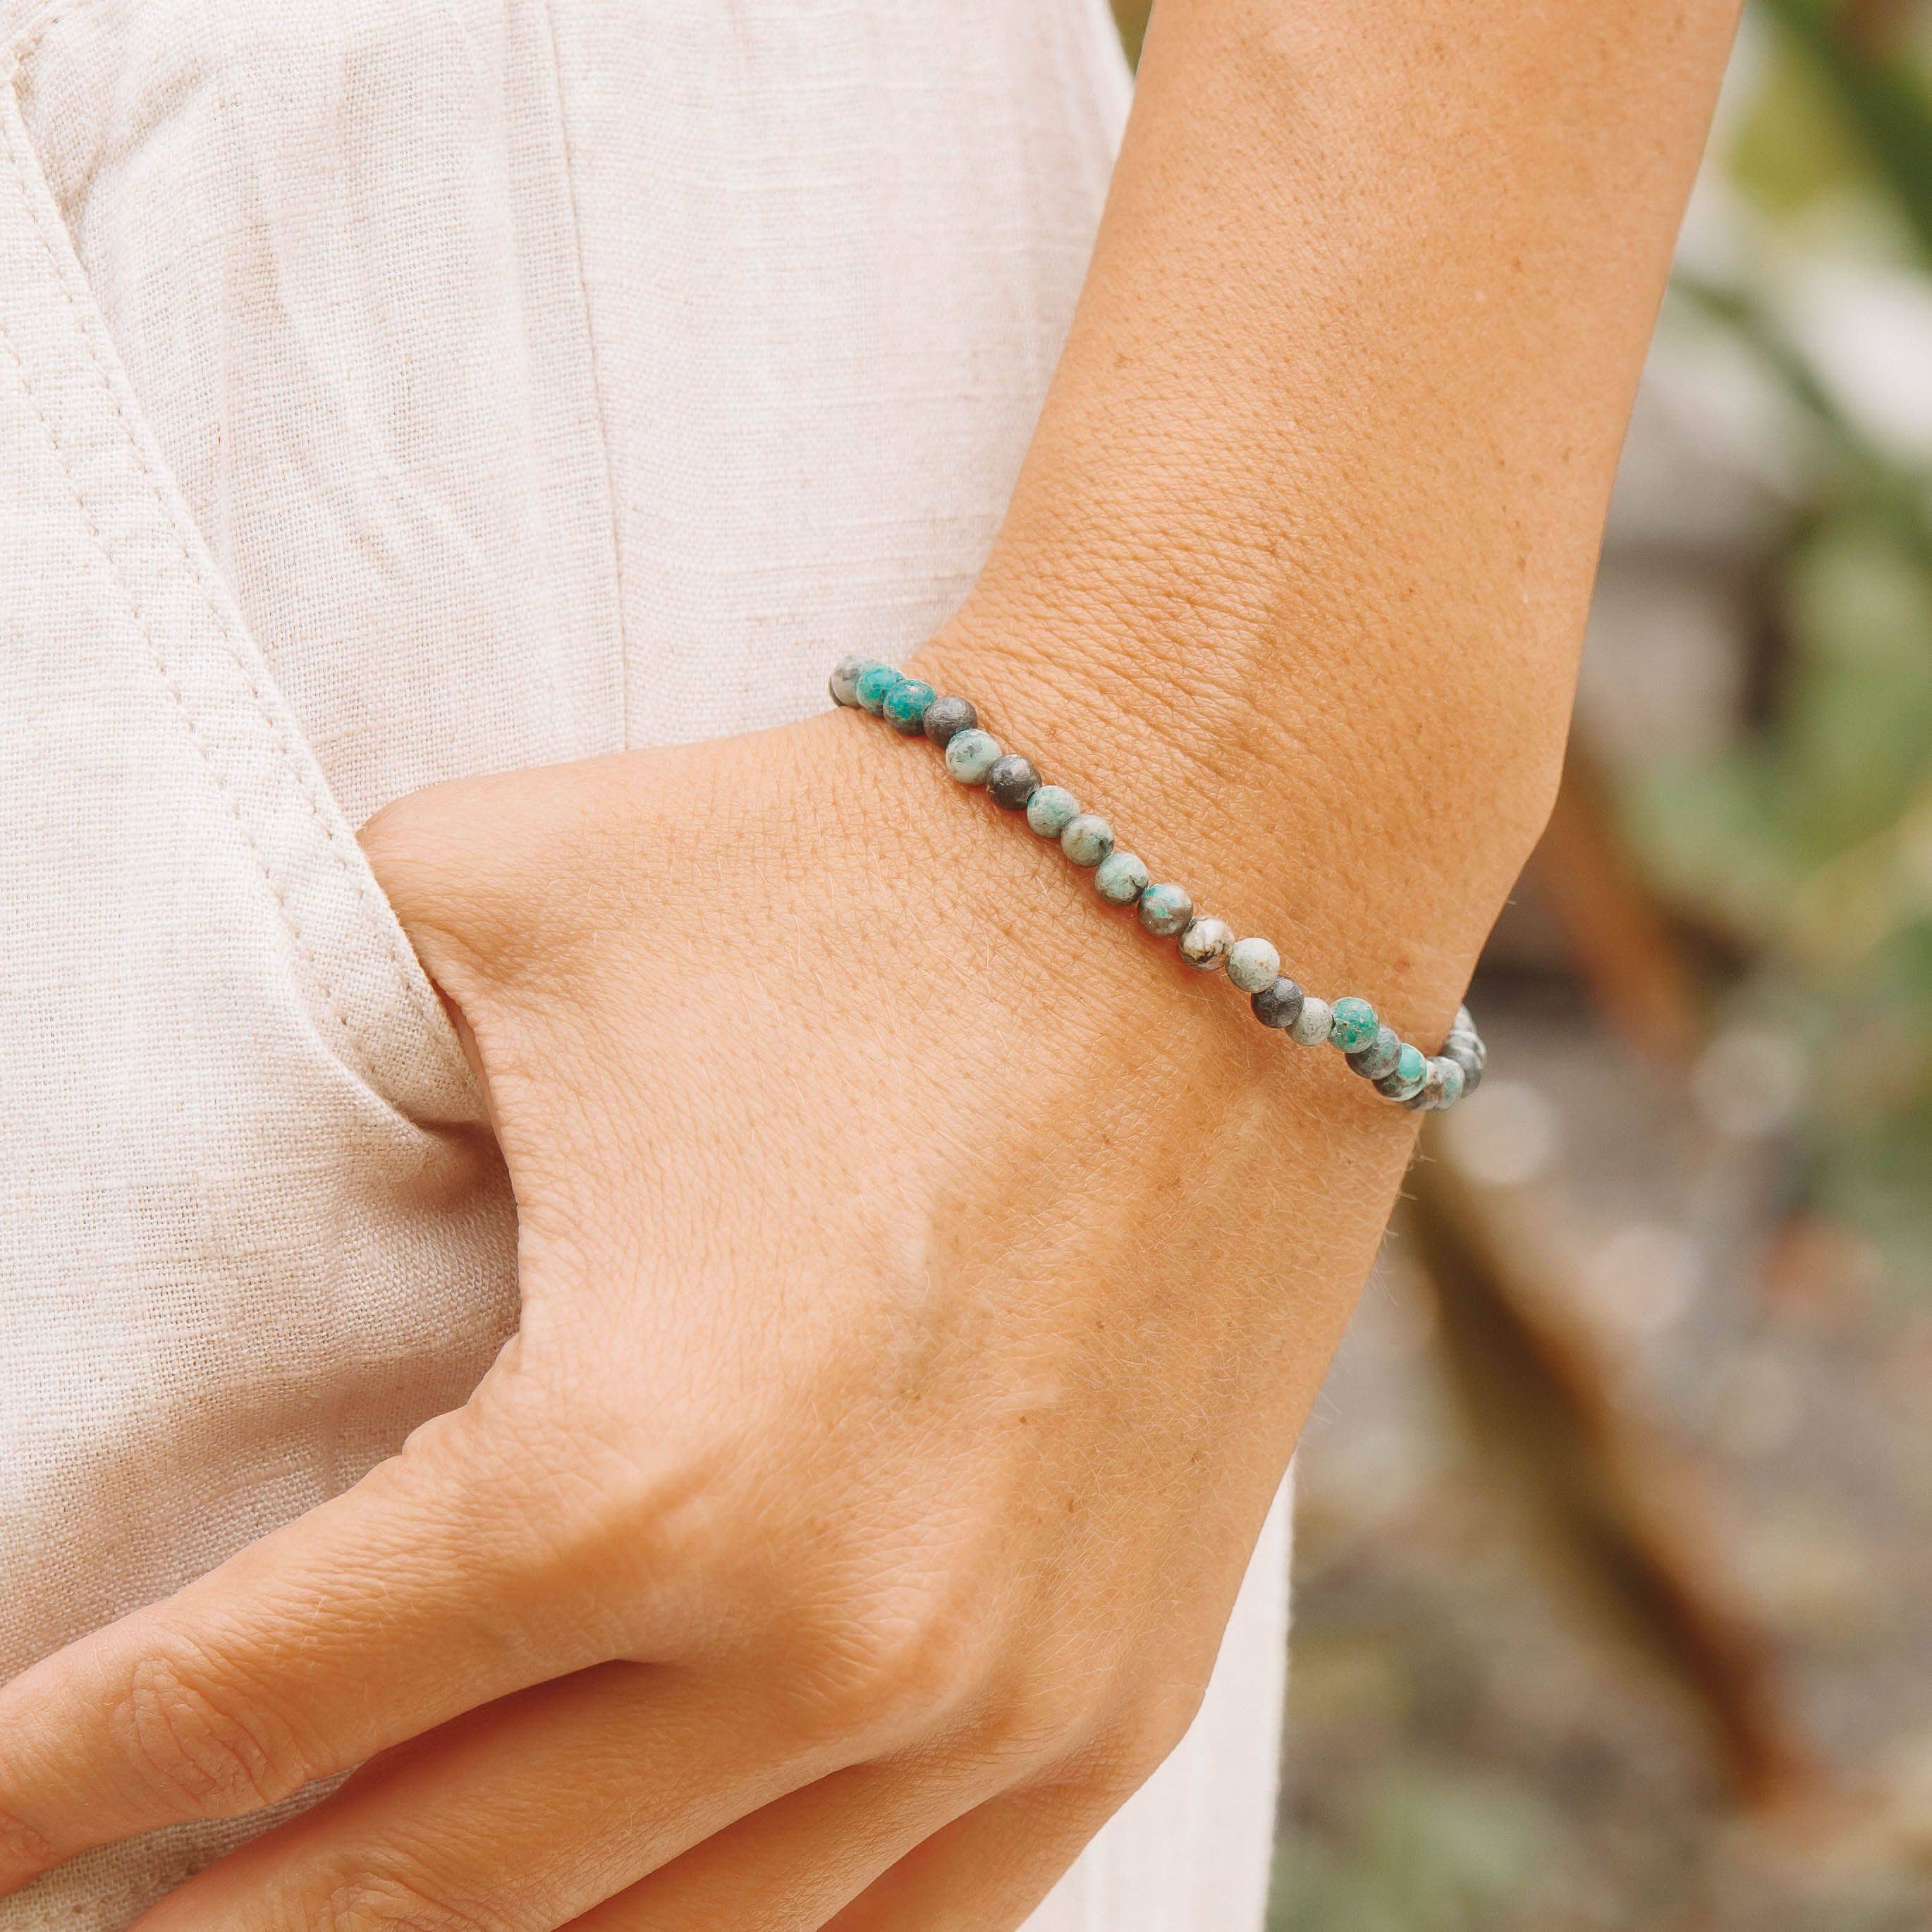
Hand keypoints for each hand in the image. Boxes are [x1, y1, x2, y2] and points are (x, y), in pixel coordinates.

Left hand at [0, 686, 1428, 1930]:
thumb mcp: (489, 903)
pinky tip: (628, 1921)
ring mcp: (993, 1701)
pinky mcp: (1115, 1689)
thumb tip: (202, 1164)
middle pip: (416, 1898)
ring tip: (341, 1914)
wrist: (1215, 870)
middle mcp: (821, 1646)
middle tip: (103, 1916)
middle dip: (216, 1925)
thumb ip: (308, 1056)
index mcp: (624, 1466)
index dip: (50, 1781)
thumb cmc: (844, 869)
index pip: (240, 1706)